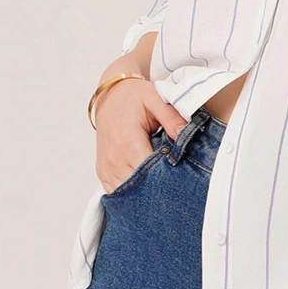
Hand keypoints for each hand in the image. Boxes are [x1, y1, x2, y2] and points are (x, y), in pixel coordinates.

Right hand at [94, 75, 185, 192]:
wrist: (110, 95)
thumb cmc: (134, 97)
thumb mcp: (156, 99)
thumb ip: (172, 117)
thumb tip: (185, 134)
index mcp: (128, 141)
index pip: (149, 172)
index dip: (167, 177)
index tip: (182, 177)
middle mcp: (114, 157)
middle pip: (139, 186)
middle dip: (158, 188)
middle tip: (176, 186)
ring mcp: (106, 166)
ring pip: (127, 193)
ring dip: (144, 192)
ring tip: (162, 187)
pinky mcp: (102, 170)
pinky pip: (115, 191)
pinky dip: (130, 193)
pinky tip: (144, 188)